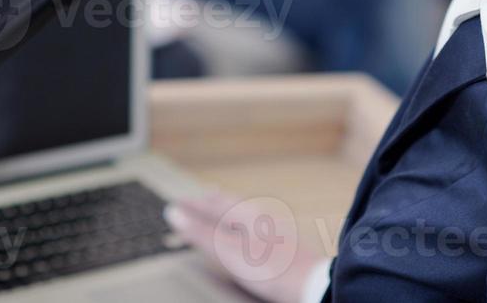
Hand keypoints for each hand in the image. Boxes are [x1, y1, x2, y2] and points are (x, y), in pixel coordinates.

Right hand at [166, 192, 321, 302]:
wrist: (311, 284)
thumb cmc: (271, 269)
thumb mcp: (229, 252)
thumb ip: (201, 233)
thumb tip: (175, 214)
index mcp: (246, 213)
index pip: (211, 204)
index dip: (191, 205)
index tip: (175, 205)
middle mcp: (260, 216)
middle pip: (228, 205)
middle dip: (208, 204)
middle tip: (194, 201)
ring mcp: (272, 229)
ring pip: (242, 214)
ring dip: (224, 213)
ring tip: (216, 211)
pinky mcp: (280, 243)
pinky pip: (252, 226)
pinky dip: (238, 225)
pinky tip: (244, 235)